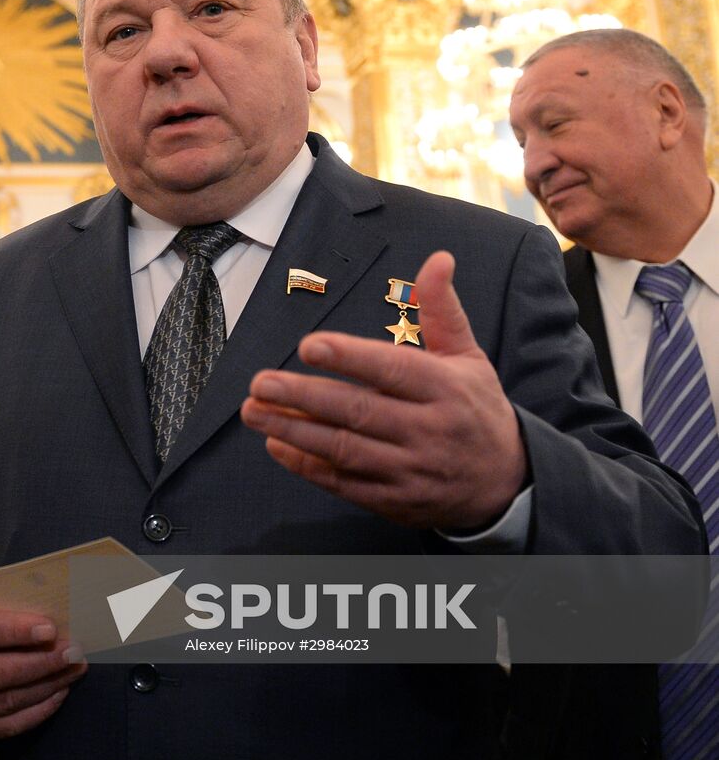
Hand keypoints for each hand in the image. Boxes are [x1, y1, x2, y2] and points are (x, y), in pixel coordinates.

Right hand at [0, 582, 85, 737]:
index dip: (14, 631)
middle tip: (74, 651)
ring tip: (74, 669)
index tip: (50, 628)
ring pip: (4, 701)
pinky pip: (6, 725)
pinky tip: (59, 693)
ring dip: (46, 686)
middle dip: (41, 663)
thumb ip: (4, 603)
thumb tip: (54, 613)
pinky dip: (37, 712)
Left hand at [240, 251, 525, 530]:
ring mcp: (411, 469)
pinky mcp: (395, 500)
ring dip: (294, 431)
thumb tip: (438, 258)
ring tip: (254, 412)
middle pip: (359, 411)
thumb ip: (442, 310)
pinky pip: (344, 483)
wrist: (504, 482)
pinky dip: (307, 466)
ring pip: (345, 449)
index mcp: (445, 388)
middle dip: (304, 397)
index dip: (349, 358)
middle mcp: (428, 430)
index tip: (309, 345)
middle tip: (260, 382)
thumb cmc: (475, 408)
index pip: (392, 370)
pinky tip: (277, 445)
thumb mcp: (468, 357)